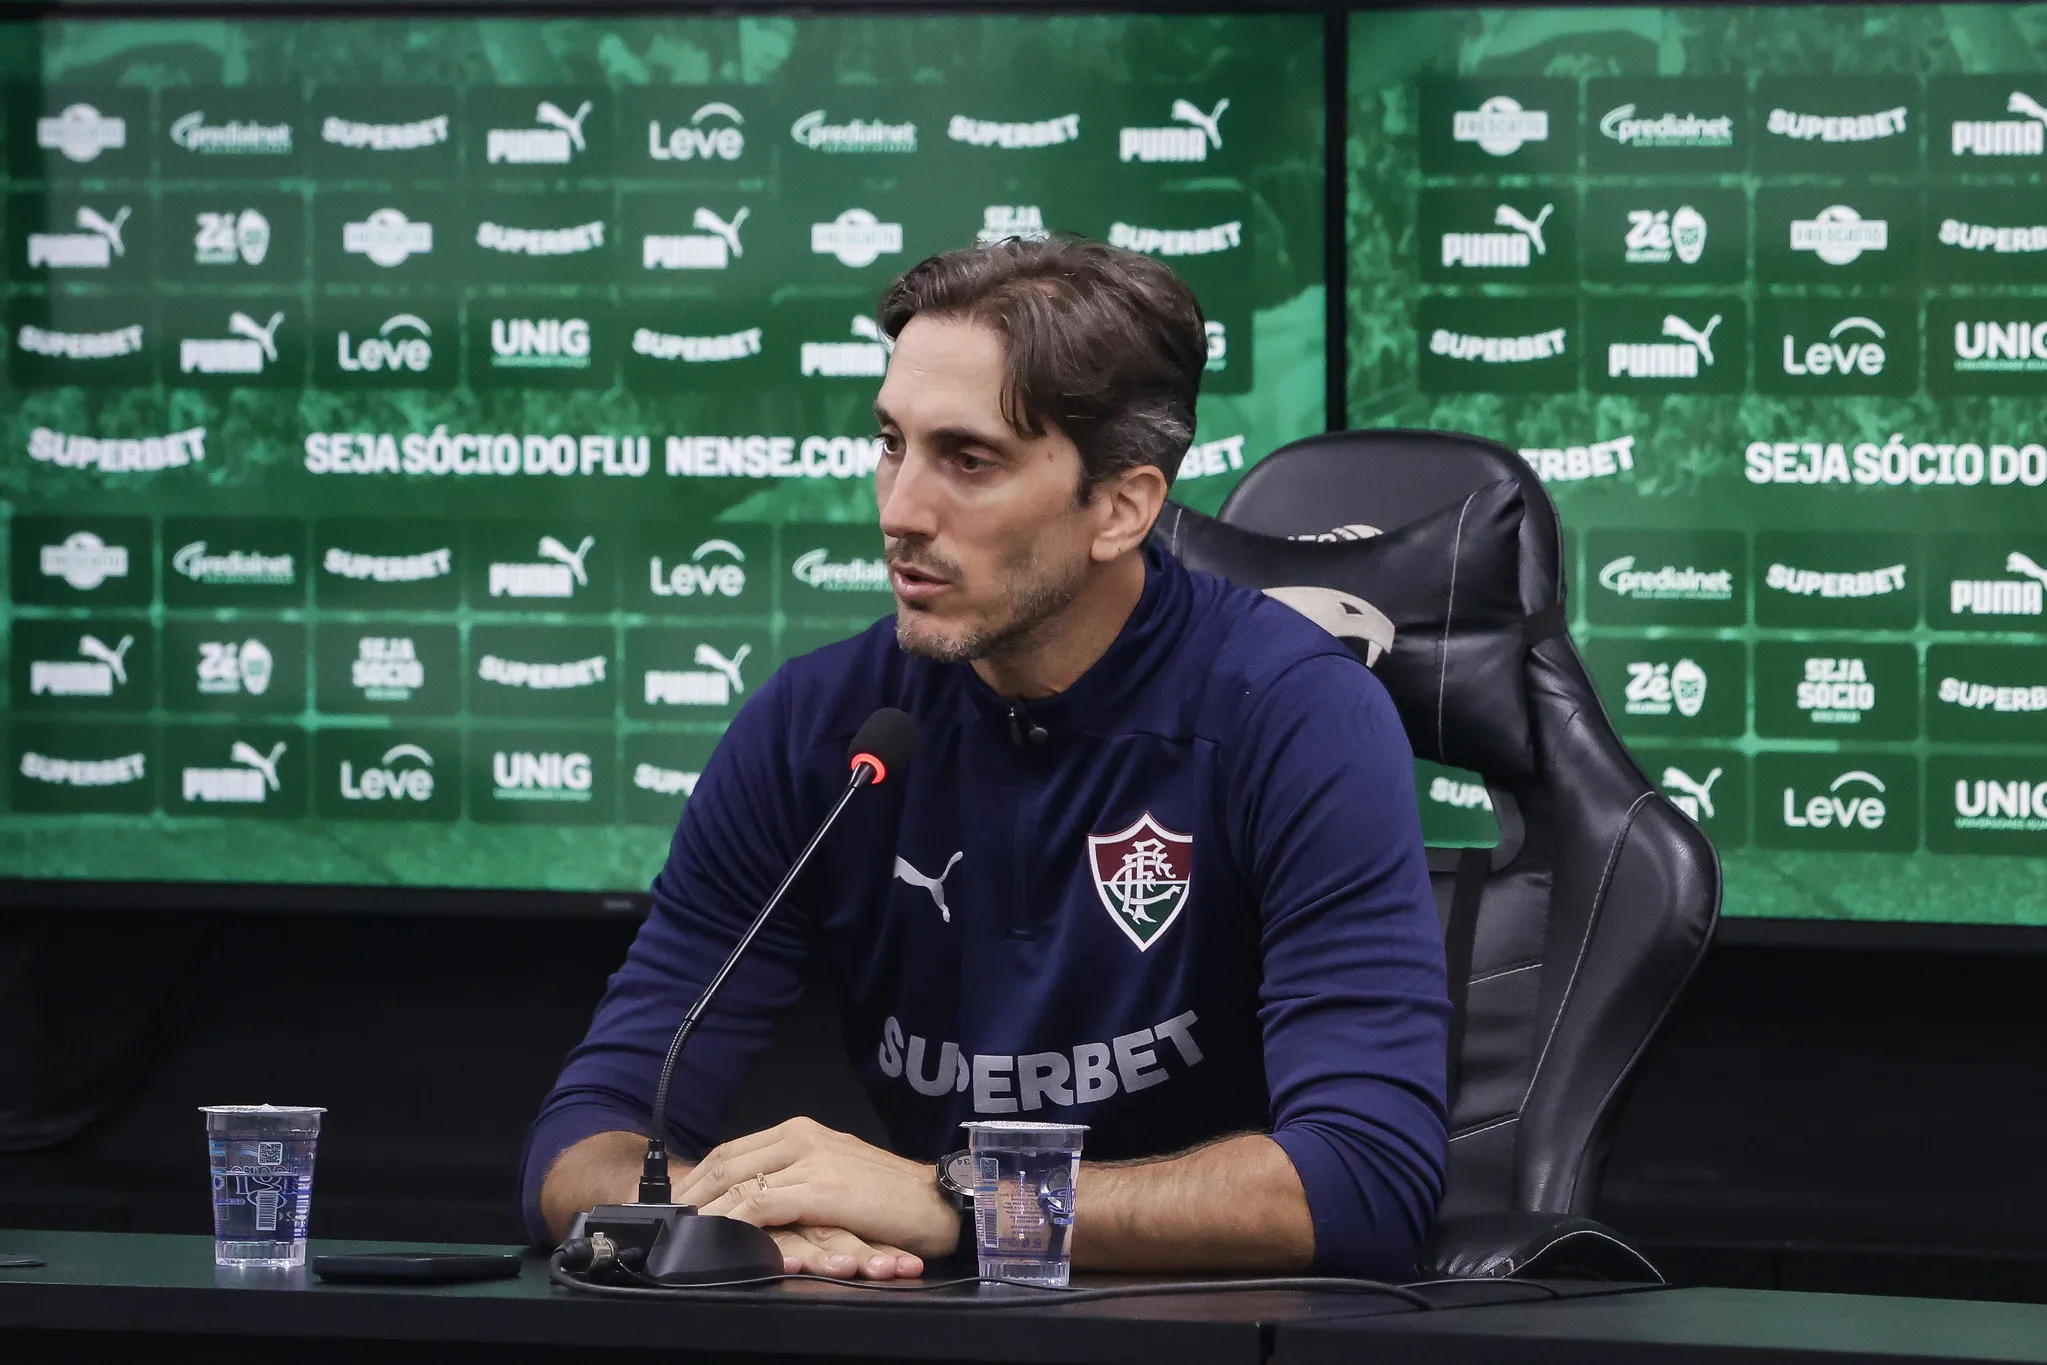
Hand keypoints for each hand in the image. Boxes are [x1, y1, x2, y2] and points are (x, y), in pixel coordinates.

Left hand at [676, 1117, 960, 1274]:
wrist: (937, 1200)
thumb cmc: (893, 1196)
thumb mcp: (837, 1175)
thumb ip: (799, 1178)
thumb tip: (760, 1197)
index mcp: (804, 1132)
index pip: (735, 1150)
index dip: (700, 1176)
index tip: (677, 1200)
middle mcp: (802, 1138)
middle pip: (727, 1162)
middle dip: (691, 1193)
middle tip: (664, 1220)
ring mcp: (811, 1161)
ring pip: (738, 1182)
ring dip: (705, 1210)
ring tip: (682, 1233)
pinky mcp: (820, 1189)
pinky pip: (762, 1203)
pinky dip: (733, 1219)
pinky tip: (718, 1235)